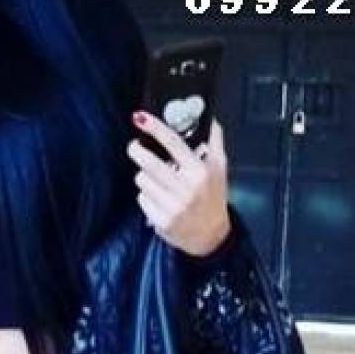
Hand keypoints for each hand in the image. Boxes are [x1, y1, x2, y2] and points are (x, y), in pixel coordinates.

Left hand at [126, 108, 231, 257]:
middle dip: (137, 151)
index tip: (140, 118)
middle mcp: (186, 189)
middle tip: (134, 146)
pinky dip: (146, 196)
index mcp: (200, 172)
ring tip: (155, 179)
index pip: (173, 143)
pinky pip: (142, 199)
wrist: (211, 235)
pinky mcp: (162, 221)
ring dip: (144, 177)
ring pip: (143, 181)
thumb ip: (215, 141)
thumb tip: (210, 117)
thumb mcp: (220, 168)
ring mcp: (173, 207)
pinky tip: (158, 198)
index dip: (155, 128)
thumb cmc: (213, 197)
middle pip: (150, 163)